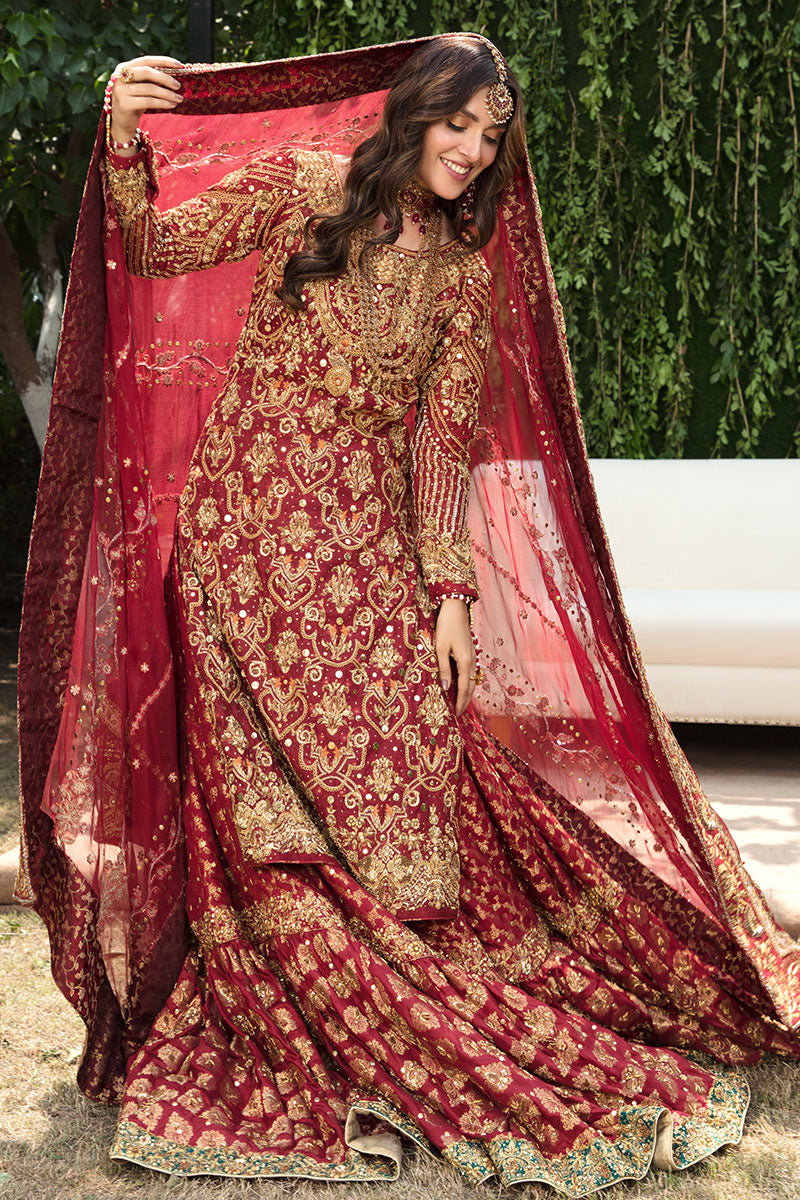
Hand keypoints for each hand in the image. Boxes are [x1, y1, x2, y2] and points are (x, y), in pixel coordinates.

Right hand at [109, 55, 183, 144]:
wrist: (122, 123)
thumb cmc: (135, 103)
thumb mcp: (141, 87)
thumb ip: (151, 78)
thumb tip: (174, 72)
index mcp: (124, 68)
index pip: (146, 60)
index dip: (163, 61)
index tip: (179, 64)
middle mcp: (120, 77)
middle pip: (147, 72)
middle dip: (165, 78)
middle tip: (178, 86)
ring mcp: (121, 91)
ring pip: (150, 88)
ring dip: (168, 94)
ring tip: (179, 98)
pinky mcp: (125, 104)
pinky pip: (149, 101)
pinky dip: (162, 103)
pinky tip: (172, 105)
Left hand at [434, 598, 476, 716]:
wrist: (456, 608)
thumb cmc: (446, 626)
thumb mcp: (440, 648)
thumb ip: (443, 669)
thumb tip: (445, 688)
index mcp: (465, 662)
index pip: (464, 688)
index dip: (460, 703)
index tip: (457, 715)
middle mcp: (472, 661)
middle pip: (471, 687)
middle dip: (465, 701)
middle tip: (459, 713)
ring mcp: (473, 656)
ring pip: (473, 680)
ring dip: (467, 692)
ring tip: (460, 703)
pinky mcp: (471, 652)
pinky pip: (471, 672)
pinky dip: (467, 682)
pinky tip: (461, 684)